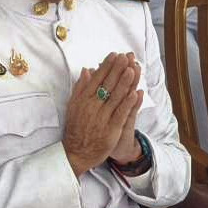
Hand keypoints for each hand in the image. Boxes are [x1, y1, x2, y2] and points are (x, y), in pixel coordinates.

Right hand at [62, 52, 144, 176]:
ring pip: (115, 97)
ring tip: (132, 69)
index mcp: (83, 99)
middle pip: (107, 84)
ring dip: (124, 82)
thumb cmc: (75, 128)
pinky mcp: (111, 129)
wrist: (76, 152)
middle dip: (117, 69)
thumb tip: (86, 70)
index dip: (106, 66)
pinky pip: (121, 113)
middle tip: (125, 56)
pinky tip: (135, 93)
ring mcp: (102, 117)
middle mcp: (92, 106)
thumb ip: (80, 87)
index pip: (96, 78)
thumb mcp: (72, 105)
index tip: (114, 55)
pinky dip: (128, 103)